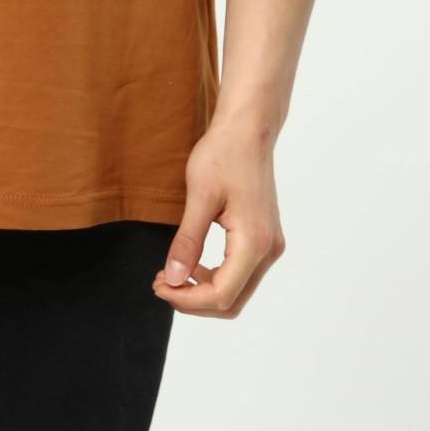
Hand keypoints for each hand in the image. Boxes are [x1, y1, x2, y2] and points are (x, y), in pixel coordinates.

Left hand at [151, 116, 285, 316]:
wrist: (249, 128)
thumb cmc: (224, 153)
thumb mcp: (200, 196)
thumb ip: (188, 241)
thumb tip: (173, 278)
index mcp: (254, 242)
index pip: (222, 295)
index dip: (187, 300)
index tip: (159, 285)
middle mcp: (269, 250)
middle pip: (233, 302)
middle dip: (195, 301)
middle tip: (161, 284)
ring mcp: (270, 245)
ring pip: (238, 290)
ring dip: (204, 291)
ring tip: (172, 275)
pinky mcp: (265, 237)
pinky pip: (242, 273)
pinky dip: (216, 277)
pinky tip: (193, 263)